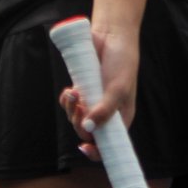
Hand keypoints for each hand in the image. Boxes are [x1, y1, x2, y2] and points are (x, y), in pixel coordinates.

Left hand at [59, 24, 138, 161]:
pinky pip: (69, 103)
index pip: (109, 143)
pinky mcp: (81, 89)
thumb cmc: (121, 63)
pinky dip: (66, 100)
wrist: (110, 37)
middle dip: (80, 124)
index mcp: (120, 117)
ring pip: (76, 117)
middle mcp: (105, 112)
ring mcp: (92, 101)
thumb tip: (89, 128)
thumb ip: (104, 110)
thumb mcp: (117, 89)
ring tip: (73, 94)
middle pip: (88, 131)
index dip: (97, 150)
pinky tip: (70, 92)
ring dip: (71, 110)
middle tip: (79, 109)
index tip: (85, 147)